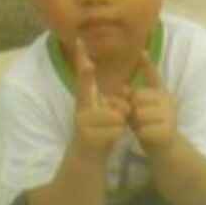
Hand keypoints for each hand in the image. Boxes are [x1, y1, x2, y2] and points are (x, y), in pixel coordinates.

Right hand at [71, 38, 130, 163]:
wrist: (84, 164)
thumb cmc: (98, 138)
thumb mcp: (104, 118)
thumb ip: (112, 104)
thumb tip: (125, 95)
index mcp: (85, 101)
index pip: (84, 77)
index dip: (82, 59)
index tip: (80, 40)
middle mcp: (81, 108)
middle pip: (114, 101)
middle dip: (121, 112)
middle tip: (111, 126)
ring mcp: (82, 122)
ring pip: (117, 116)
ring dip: (119, 126)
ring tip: (107, 135)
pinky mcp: (86, 135)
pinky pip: (114, 129)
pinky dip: (116, 136)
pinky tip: (105, 143)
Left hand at [128, 51, 178, 156]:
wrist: (165, 151)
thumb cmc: (149, 128)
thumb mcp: (138, 112)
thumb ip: (131, 101)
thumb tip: (122, 89)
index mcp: (160, 93)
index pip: (153, 76)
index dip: (146, 64)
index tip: (141, 51)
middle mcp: (168, 100)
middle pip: (138, 97)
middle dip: (133, 110)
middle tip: (140, 120)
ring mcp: (170, 114)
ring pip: (139, 113)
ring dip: (137, 124)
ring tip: (145, 128)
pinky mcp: (169, 130)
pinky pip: (144, 129)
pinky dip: (142, 135)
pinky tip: (149, 137)